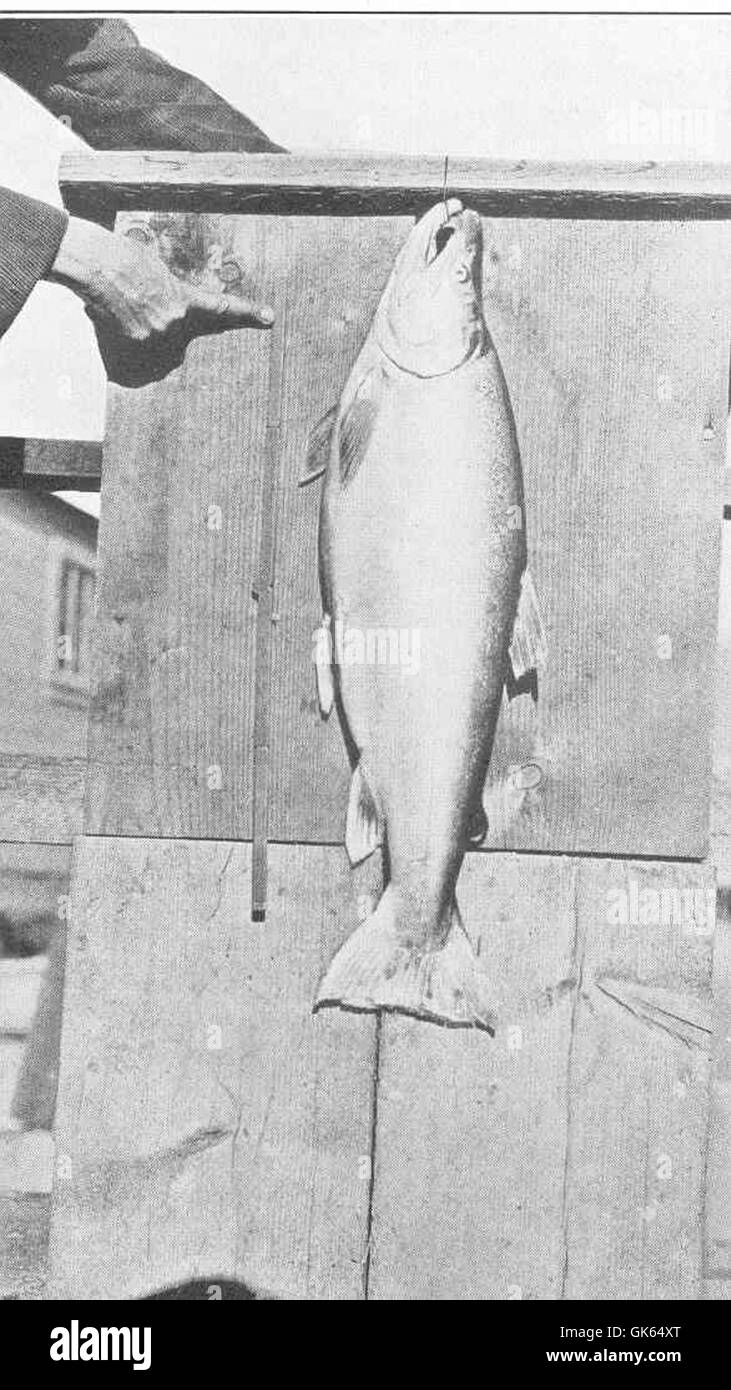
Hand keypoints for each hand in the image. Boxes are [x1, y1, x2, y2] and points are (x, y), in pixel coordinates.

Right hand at [48, 216, 273, 384]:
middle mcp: (175, 325)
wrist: (93, 264)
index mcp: (186, 300)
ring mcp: (154, 341)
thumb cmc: (121, 258)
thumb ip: (174, 297)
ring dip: (144, 345)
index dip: (247, 315)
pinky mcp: (131, 352)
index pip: (222, 310)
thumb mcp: (158, 272)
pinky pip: (134, 369)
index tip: (270, 318)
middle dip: (166, 335)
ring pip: (158, 359)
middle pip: (181, 346)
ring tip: (123, 321)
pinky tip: (114, 337)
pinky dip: (125, 359)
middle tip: (144, 315)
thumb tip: (173, 316)